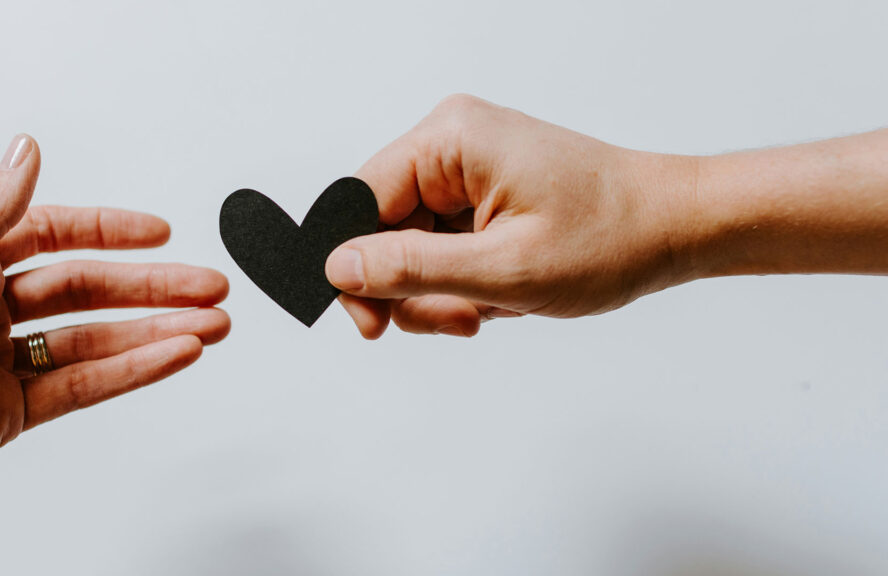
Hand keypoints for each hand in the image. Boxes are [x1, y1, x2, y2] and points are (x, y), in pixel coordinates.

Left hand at [0, 135, 229, 526]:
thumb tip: (25, 151)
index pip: (48, 234)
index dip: (108, 231)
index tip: (159, 232)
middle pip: (86, 290)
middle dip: (152, 287)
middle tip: (207, 286)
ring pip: (94, 342)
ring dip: (156, 332)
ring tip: (209, 325)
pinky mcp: (3, 416)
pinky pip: (80, 388)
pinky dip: (131, 373)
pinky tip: (170, 355)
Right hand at [325, 94, 696, 337]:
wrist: (676, 227)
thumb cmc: (611, 237)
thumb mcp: (503, 269)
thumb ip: (411, 269)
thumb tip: (338, 267)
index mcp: (450, 139)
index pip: (357, 202)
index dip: (355, 269)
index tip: (371, 325)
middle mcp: (452, 143)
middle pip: (382, 229)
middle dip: (413, 289)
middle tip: (459, 319)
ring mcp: (468, 167)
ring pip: (411, 246)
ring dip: (442, 292)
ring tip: (491, 307)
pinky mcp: (482, 191)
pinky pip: (441, 245)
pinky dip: (462, 281)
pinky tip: (501, 293)